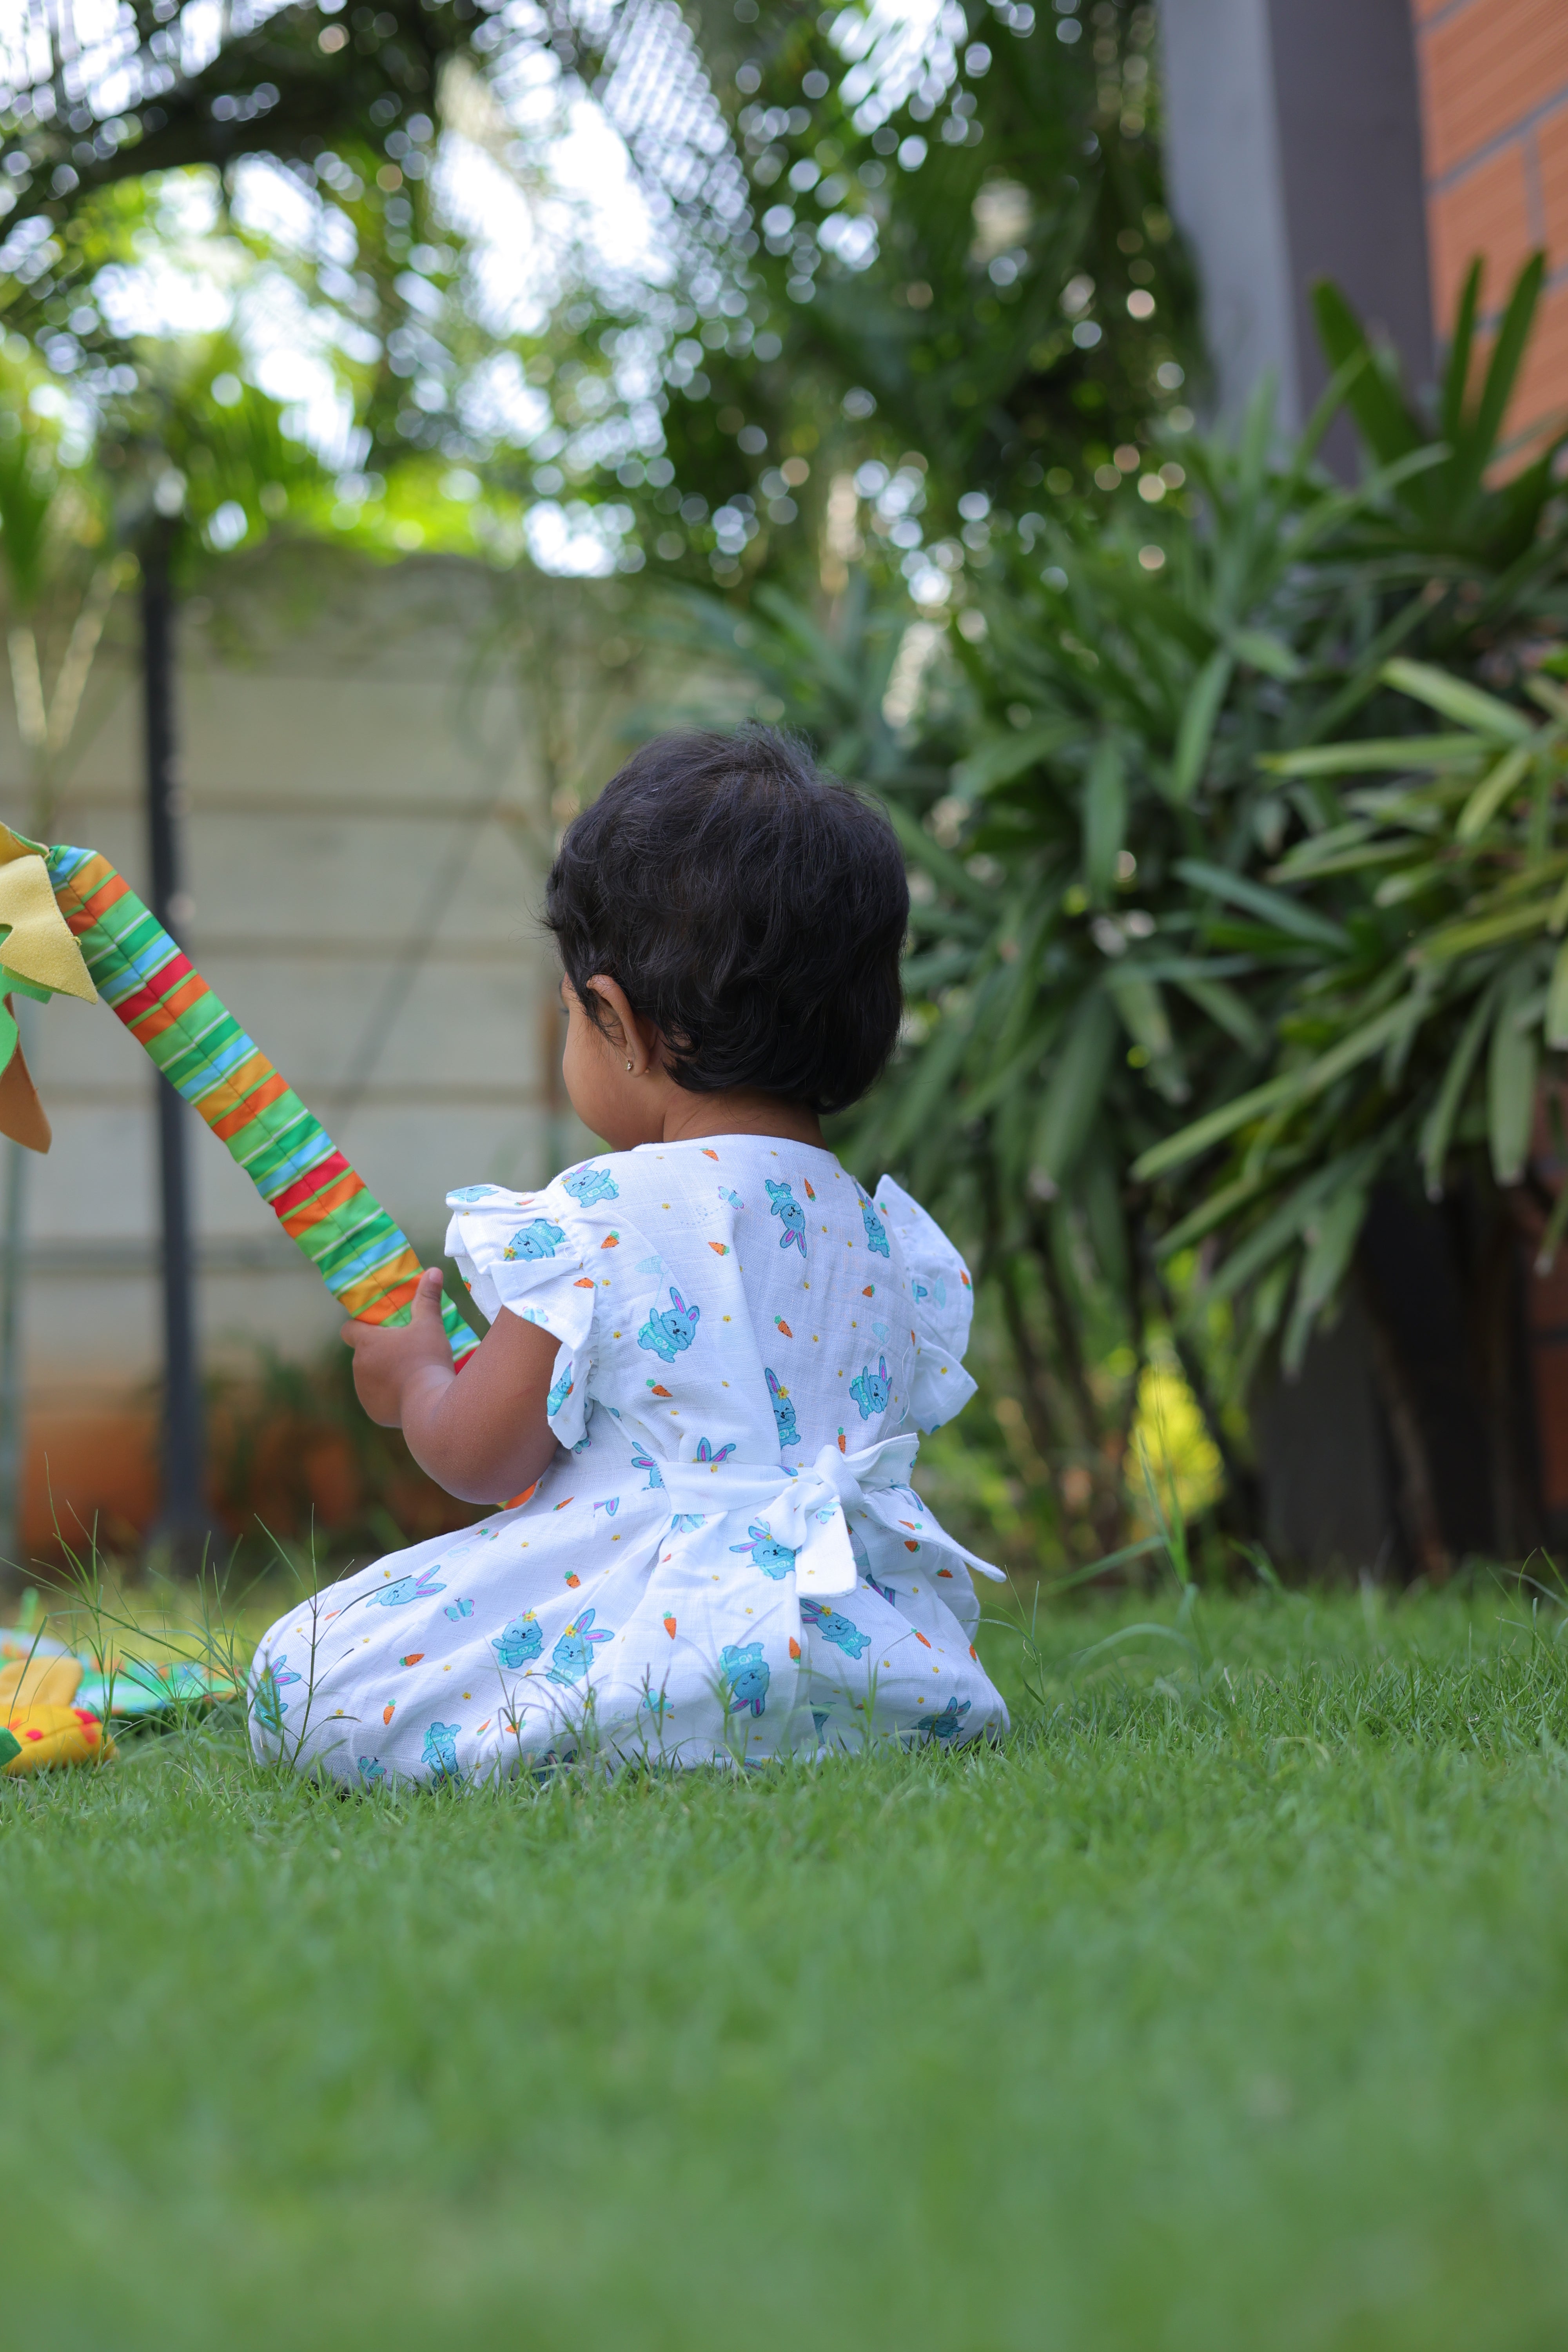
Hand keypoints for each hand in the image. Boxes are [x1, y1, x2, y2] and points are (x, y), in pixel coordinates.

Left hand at [341, 1266, 454, 1427]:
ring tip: (410, 1375)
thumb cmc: (427, 1360)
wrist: (430, 1406)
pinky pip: (377, 1400)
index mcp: (367, 1343)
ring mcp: (363, 1391)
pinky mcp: (372, 1411)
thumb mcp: (430, 1326)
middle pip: (363, 1354)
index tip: (378, 1329)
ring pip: (369, 1377)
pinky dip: (388, 1397)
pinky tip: (409, 1396)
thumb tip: (434, 1270)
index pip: (349, 1330)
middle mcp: (358, 1367)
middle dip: (379, 1353)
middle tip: (406, 1352)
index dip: (360, 1327)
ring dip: (383, 1375)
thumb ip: (428, 1298)